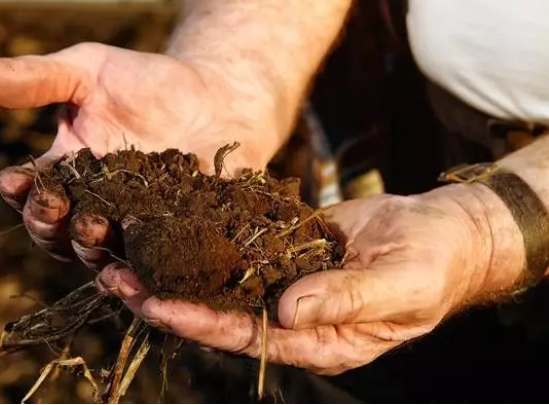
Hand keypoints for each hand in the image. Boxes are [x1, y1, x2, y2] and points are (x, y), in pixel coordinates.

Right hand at [0, 42, 275, 266]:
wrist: (219, 96)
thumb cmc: (150, 82)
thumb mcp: (90, 71)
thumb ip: (38, 79)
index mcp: (69, 176)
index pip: (33, 194)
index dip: (22, 192)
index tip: (17, 182)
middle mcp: (97, 210)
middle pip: (62, 235)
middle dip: (54, 228)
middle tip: (62, 213)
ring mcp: (137, 230)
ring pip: (106, 257)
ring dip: (98, 256)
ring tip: (103, 246)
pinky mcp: (178, 241)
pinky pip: (160, 264)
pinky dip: (152, 274)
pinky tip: (153, 274)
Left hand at [96, 184, 524, 373]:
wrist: (445, 232)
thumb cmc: (435, 264)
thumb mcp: (402, 285)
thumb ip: (347, 299)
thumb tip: (289, 310)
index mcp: (320, 339)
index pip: (247, 336)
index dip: (199, 322)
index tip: (154, 305)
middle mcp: (294, 317)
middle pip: (219, 312)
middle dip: (167, 297)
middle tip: (114, 278)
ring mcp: (288, 283)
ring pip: (221, 279)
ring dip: (175, 266)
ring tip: (124, 251)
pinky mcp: (287, 251)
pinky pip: (240, 246)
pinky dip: (204, 236)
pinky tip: (170, 221)